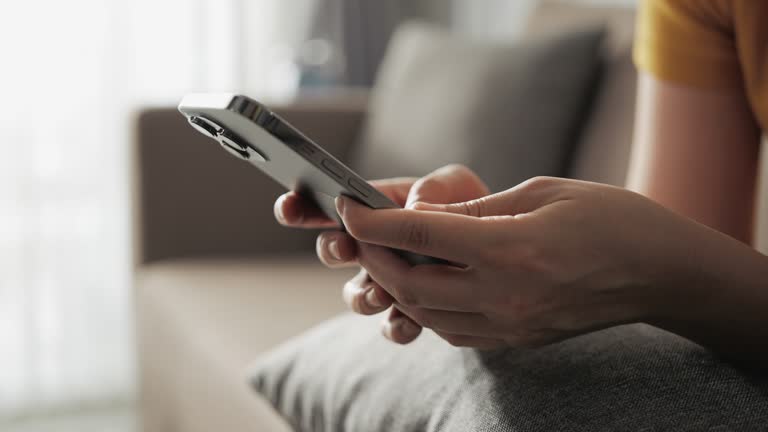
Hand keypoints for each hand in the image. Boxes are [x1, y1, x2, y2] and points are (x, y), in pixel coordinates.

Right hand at [274, 164, 489, 342]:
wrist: (507, 251)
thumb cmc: (473, 208)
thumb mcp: (456, 185)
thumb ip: (433, 189)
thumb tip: (413, 212)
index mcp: (376, 209)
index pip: (328, 206)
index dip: (300, 206)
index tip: (288, 207)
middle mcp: (374, 247)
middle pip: (332, 250)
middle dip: (331, 250)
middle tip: (346, 249)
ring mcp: (390, 281)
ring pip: (356, 295)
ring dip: (361, 295)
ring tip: (380, 292)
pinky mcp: (413, 313)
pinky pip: (392, 327)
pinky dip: (396, 327)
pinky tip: (410, 322)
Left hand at [336, 176, 706, 347]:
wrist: (659, 272)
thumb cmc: (608, 219)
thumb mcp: (540, 192)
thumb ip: (477, 208)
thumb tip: (426, 214)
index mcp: (510, 248)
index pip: (420, 235)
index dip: (374, 220)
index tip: (348, 206)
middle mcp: (505, 294)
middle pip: (410, 283)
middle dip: (373, 257)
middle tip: (359, 233)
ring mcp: (510, 324)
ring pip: (426, 314)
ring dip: (395, 286)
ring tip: (384, 257)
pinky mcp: (517, 339)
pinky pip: (454, 330)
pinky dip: (426, 308)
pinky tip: (423, 285)